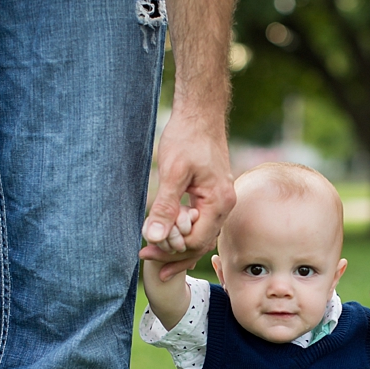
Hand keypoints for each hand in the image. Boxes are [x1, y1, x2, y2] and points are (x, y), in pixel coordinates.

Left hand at [141, 104, 235, 278]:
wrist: (200, 113)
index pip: (195, 242)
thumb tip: (155, 238)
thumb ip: (166, 207)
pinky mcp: (213, 196)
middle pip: (199, 244)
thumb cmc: (187, 138)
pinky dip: (182, 232)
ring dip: (176, 245)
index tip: (145, 250)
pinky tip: (165, 233)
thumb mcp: (173, 173)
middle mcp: (225, 205)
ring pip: (200, 236)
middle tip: (144, 255)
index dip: (169, 250)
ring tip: (150, 250)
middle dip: (171, 253)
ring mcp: (221, 201)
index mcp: (219, 202)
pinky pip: (200, 223)